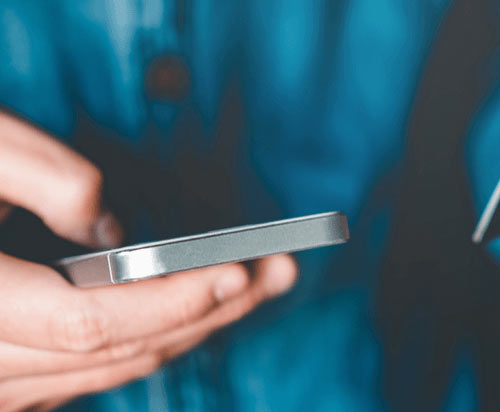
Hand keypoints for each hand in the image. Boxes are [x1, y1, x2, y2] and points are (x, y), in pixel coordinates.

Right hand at [0, 113, 297, 411]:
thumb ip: (47, 178)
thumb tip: (112, 231)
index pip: (90, 321)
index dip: (171, 299)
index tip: (240, 269)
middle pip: (116, 350)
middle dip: (209, 311)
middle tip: (277, 272)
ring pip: (108, 369)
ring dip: (188, 329)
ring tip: (253, 288)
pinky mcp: (5, 375)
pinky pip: (85, 373)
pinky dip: (146, 341)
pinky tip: (189, 313)